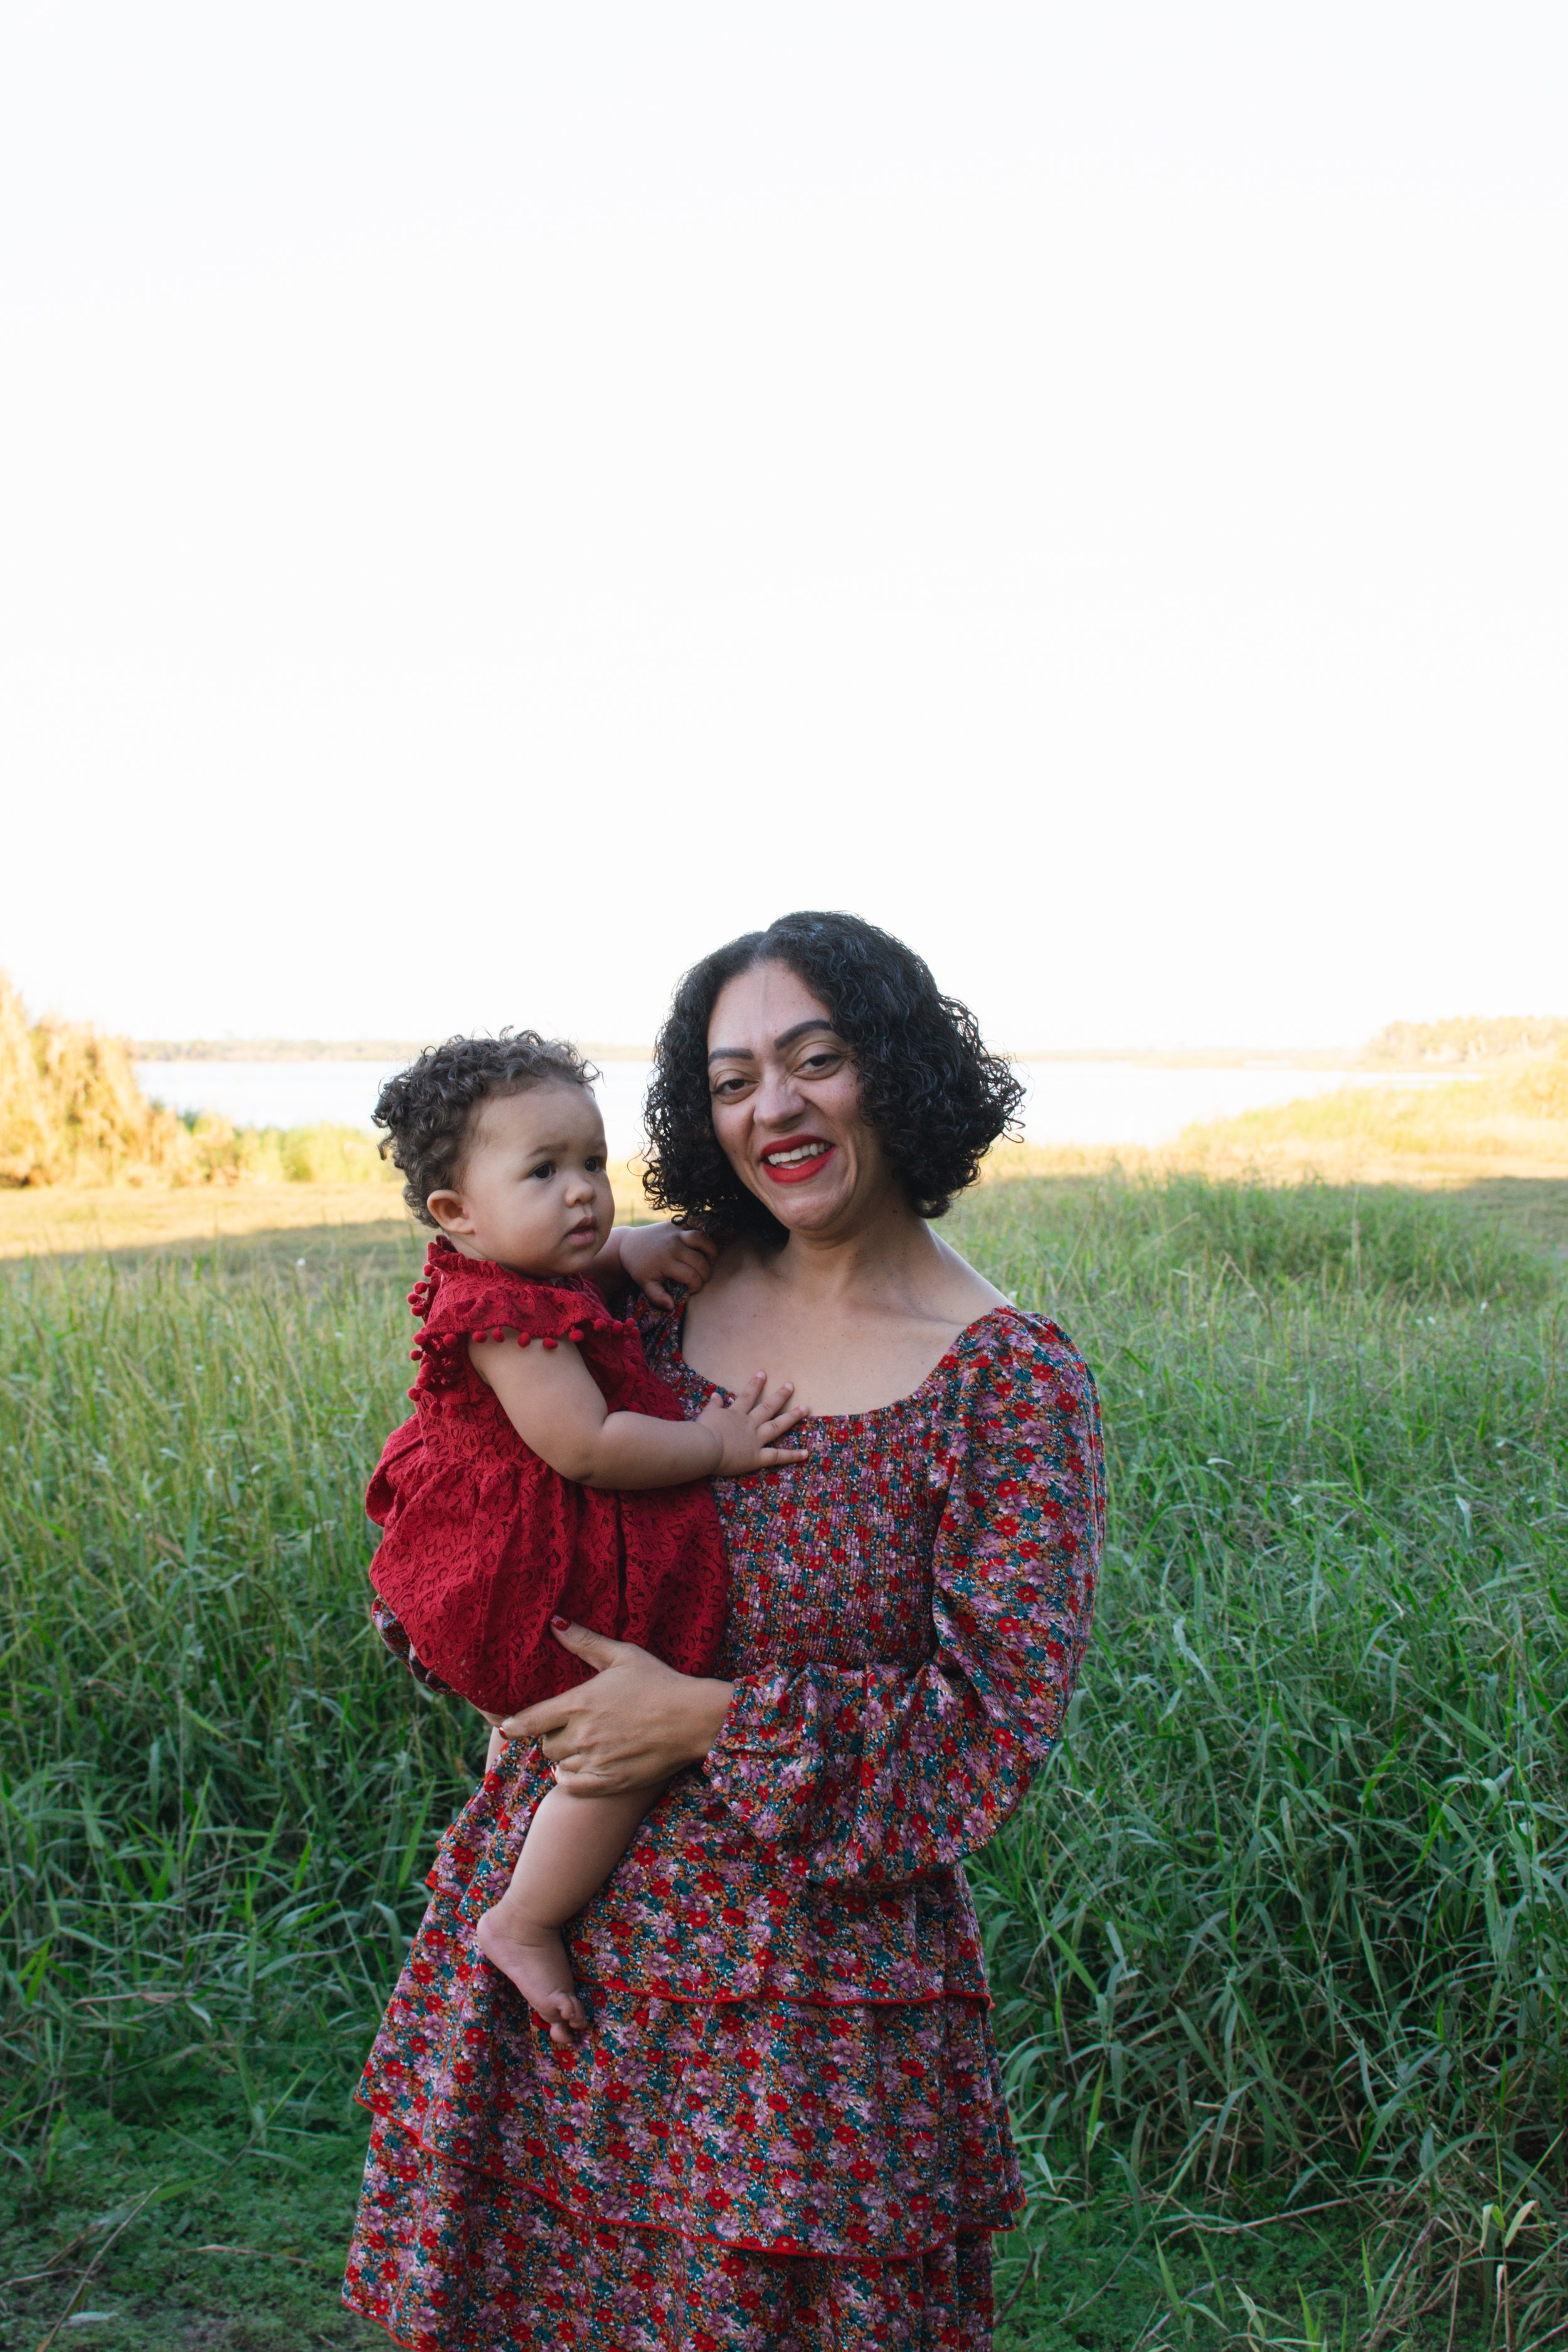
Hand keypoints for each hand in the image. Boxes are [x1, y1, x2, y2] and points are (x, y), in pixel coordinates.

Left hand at [502, 1623, 733, 1794]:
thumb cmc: (659, 1682)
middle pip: (546, 1744)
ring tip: (578, 1745)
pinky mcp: (610, 1782)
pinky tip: (577, 1768)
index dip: (514, 1724)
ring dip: (563, 1756)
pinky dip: (569, 1779)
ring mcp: (595, 1761)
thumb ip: (585, 1642)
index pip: (530, 1720)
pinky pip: (573, 1786)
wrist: (693, 1718)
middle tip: (567, 1727)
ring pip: (558, 1764)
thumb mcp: (623, 1655)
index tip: (506, 1725)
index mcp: (579, 1703)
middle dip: (551, 1735)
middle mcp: (582, 1735)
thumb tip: (555, 1622)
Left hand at [617, 1221, 718, 1309]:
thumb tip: (672, 1305)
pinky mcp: (677, 1223)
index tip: (691, 1289)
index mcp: (666, 1262)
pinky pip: (696, 1225)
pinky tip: (705, 1245)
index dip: (696, 1286)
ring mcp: (676, 1232)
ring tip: (710, 1260)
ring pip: (703, 1240)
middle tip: (701, 1278)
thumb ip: (657, 1296)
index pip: (692, 1276)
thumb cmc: (639, 1267)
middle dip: (705, 1274)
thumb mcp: (645, 1284)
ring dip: (711, 1252)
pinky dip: (704, 1234)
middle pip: (700, 1261)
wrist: (628, 1244)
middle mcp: (673, 1246)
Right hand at [697, 1371, 808, 1475]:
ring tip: (806, 1408)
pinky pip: (777, 1456)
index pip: (747, 1396)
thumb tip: (716, 1394)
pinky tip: (806, 1453)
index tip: (763, 1373)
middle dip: (780, 1396)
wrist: (704, 1447)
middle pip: (767, 1407)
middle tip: (791, 1385)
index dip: (755, 1385)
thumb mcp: (706, 1415)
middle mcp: (748, 1425)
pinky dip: (792, 1455)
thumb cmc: (701, 1432)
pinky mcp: (757, 1457)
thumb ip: (713, 1406)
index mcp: (735, 1415)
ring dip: (792, 1417)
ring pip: (777, 1426)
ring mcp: (755, 1440)